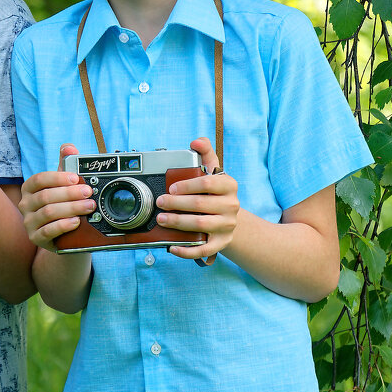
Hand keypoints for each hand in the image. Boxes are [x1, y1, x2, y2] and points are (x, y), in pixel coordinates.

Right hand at [18, 144, 95, 251]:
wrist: (60, 233)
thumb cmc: (60, 203)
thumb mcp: (62, 184)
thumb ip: (65, 164)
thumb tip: (69, 147)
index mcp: (29, 188)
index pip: (39, 179)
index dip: (58, 178)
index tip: (76, 178)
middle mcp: (25, 204)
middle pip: (45, 197)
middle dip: (69, 194)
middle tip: (89, 193)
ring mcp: (29, 222)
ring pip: (47, 213)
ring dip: (71, 208)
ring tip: (88, 206)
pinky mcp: (35, 237)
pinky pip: (47, 231)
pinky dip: (63, 225)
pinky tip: (76, 222)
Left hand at [154, 137, 239, 263]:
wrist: (229, 217)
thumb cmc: (214, 192)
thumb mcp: (213, 170)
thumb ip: (205, 153)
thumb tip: (196, 141)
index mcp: (229, 186)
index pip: (208, 183)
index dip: (187, 185)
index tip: (171, 188)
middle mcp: (231, 206)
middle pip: (201, 206)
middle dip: (176, 204)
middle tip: (160, 203)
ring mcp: (227, 226)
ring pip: (201, 226)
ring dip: (178, 223)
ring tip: (162, 219)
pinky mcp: (222, 243)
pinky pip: (204, 249)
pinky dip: (187, 250)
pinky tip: (172, 246)